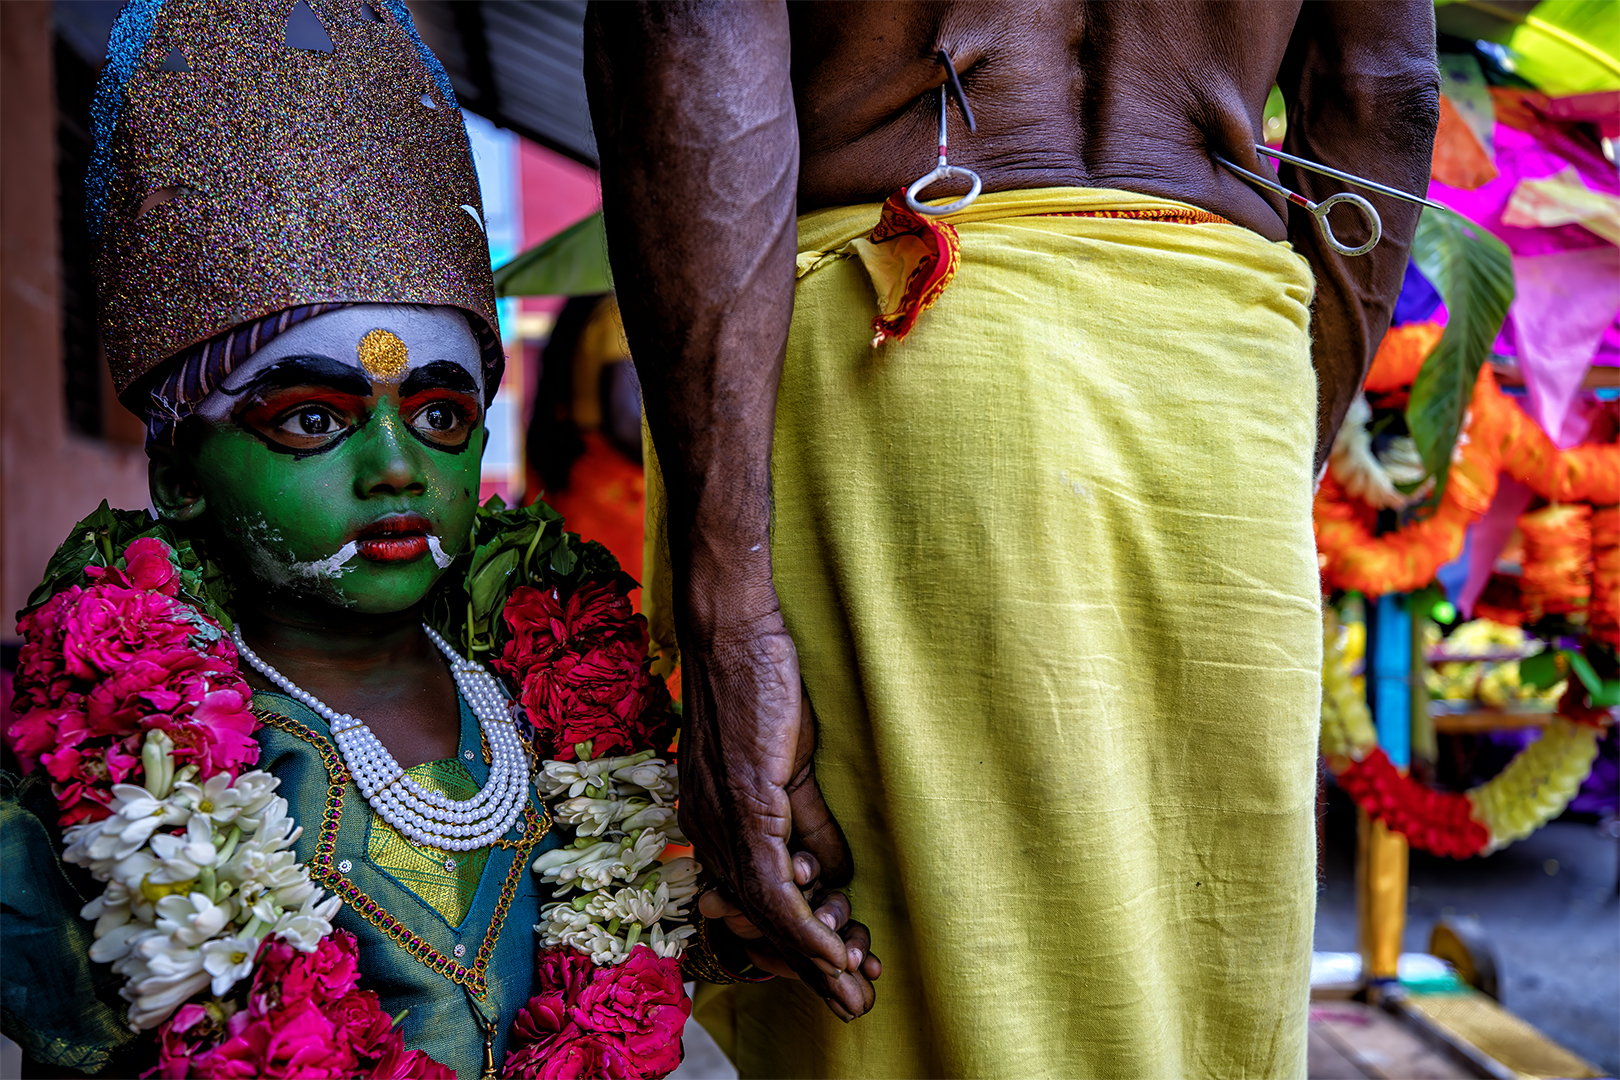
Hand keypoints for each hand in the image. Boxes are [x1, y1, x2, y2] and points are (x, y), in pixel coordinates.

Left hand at [677, 596, 867, 1018]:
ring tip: (855, 988)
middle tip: (853, 1002)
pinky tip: (837, 952)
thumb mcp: (789, 765)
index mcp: (716, 821)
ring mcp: (725, 822)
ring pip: (770, 915)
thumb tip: (834, 870)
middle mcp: (710, 831)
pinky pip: (777, 888)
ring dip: (816, 960)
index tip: (837, 970)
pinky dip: (808, 927)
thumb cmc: (759, 684)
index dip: (796, 942)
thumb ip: (809, 820)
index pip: (754, 902)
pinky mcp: (749, 808)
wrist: (734, 629)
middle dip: (808, 969)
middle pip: (759, 922)